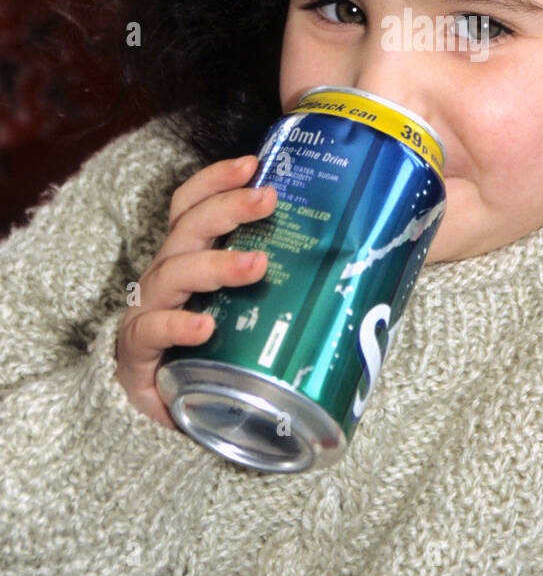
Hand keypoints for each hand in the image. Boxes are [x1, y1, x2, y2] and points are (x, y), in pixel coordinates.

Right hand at [114, 154, 276, 427]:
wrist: (182, 412)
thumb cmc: (222, 351)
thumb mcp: (255, 309)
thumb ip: (295, 284)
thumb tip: (372, 268)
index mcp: (191, 258)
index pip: (192, 206)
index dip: (216, 180)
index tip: (253, 164)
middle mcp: (166, 276)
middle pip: (188, 227)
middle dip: (228, 207)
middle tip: (268, 199)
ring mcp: (149, 311)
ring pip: (173, 272)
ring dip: (216, 265)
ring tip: (256, 265)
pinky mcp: (137, 354)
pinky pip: (151, 331)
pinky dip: (177, 325)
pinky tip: (205, 327)